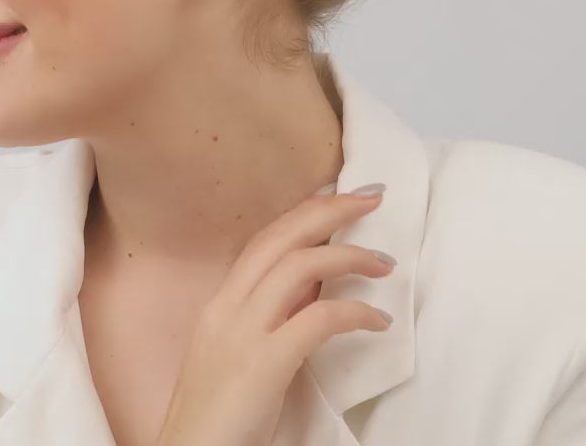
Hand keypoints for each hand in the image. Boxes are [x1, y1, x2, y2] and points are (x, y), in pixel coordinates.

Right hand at [155, 184, 393, 445]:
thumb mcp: (239, 352)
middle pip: (281, 238)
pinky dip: (355, 311)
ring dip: (349, 255)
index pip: (264, 239)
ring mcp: (242, 333)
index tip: (335, 192)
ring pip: (299, 266)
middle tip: (372, 196)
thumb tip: (315, 288)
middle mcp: (228, 306)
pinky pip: (317, 320)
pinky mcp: (262, 365)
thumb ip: (270, 316)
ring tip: (386, 263)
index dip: (303, 212)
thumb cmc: (219, 413)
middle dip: (329, 210)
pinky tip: (378, 320)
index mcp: (222, 302)